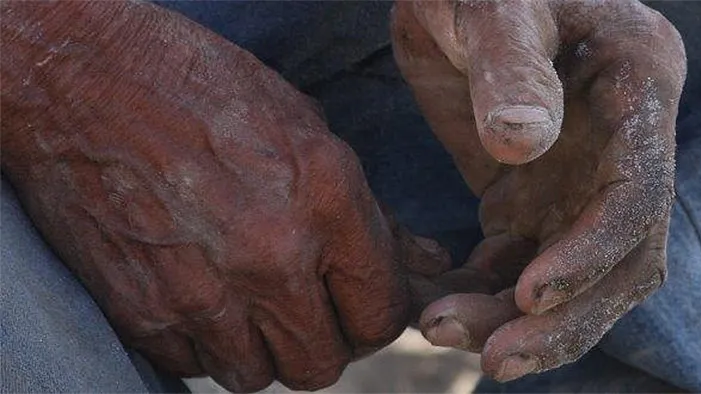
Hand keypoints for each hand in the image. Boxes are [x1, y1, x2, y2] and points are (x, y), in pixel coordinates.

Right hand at [1, 2, 442, 390]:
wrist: (80, 77)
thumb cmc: (204, 90)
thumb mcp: (308, 130)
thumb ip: (372, 214)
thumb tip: (429, 266)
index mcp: (328, 201)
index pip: (381, 314)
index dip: (375, 317)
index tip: (359, 306)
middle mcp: (273, 255)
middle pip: (321, 363)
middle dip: (321, 342)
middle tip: (304, 309)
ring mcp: (204, 290)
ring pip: (256, 375)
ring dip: (259, 349)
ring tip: (246, 299)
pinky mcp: (142, 311)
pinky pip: (191, 366)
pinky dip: (200, 344)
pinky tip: (196, 292)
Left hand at [393, 0, 685, 380]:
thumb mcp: (495, 3)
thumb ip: (511, 66)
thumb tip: (522, 144)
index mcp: (641, 85)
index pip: (640, 193)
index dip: (593, 253)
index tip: (531, 293)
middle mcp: (627, 143)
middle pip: (621, 257)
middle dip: (563, 317)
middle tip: (492, 357)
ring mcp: (585, 175)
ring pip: (572, 274)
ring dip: (515, 317)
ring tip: (440, 328)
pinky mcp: (539, 194)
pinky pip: (524, 263)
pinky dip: (487, 293)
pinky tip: (439, 299)